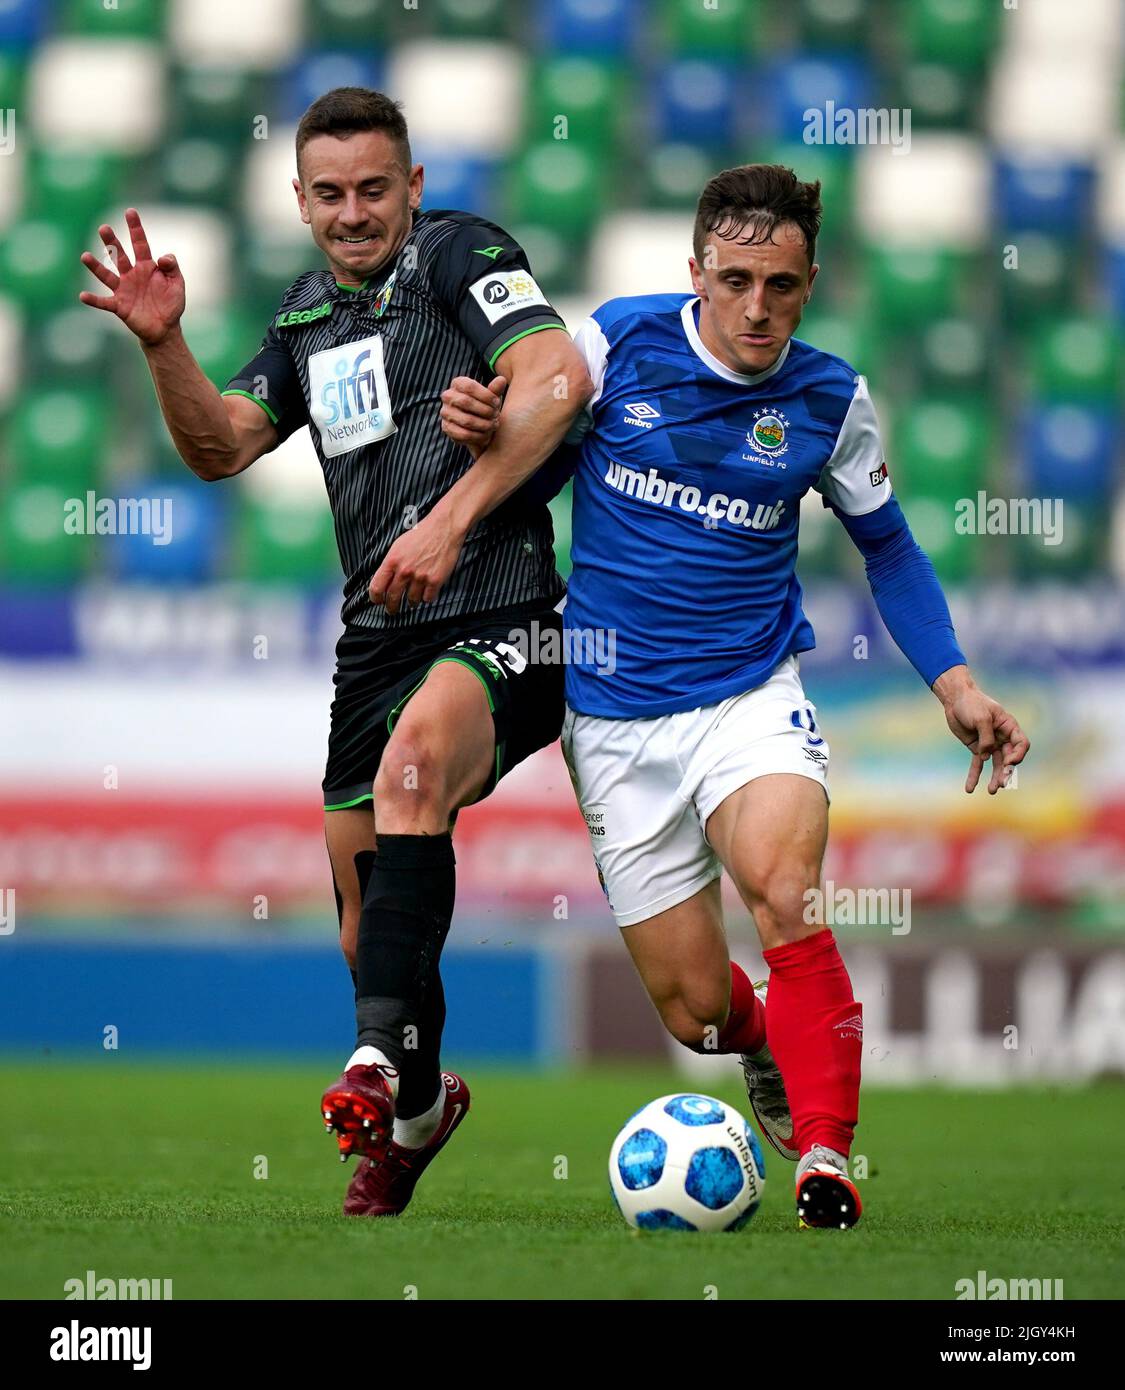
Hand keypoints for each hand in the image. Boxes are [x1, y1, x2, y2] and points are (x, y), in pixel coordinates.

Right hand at [79, 208, 184, 346]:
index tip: (130, 212)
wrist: (165, 329)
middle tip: (103, 228)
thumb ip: (173, 267)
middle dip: (112, 242)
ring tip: (85, 256)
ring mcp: (123, 290)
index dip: (135, 228)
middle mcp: (131, 275)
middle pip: (119, 255)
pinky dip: (94, 300)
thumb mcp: (177, 284)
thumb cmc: (171, 304)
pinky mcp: (119, 306)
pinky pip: (104, 302)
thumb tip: (163, 257)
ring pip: (107, 275)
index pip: (140, 244)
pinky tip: (83, 296)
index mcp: (147, 267)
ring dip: (96, 266)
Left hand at [368, 511, 465, 614]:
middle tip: (392, 610)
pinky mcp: (435, 580)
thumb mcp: (398, 546)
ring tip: (413, 599)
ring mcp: (420, 577)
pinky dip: (427, 597)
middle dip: (391, 607)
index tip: (378, 601)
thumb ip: (390, 564)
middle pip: (393, 598)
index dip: (375, 598)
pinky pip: (428, 598)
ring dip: (412, 602)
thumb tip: (383, 581)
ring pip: (412, 601)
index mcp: (392, 561)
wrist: (443, 528)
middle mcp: (404, 571)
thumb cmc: (421, 535)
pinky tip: (427, 591)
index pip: (377, 587)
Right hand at [440, 375, 505, 458]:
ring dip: (484, 425)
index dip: (486, 395)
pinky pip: (463, 434)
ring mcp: (445, 412)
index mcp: (458, 383)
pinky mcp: (447, 428)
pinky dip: (478, 436)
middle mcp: (448, 396)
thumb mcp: (491, 397)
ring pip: (466, 420)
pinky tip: (486, 435)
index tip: (497, 402)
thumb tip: (502, 380)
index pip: (470, 386)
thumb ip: (496, 389)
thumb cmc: (485, 406)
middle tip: (496, 416)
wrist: (477, 425)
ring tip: (493, 425)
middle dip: (485, 410)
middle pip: (466, 402)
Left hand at [934, 669, 1030, 793]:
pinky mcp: (977, 748)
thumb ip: (986, 737)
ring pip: (996, 764)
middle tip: (1002, 783)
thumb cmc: (971, 704)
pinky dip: (974, 776)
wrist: (954, 700)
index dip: (1018, 755)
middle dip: (1006, 771)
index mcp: (1009, 727)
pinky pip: (978, 764)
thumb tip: (986, 756)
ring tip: (992, 791)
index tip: (1009, 762)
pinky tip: (970, 788)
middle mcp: (1002, 737)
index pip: (1021, 744)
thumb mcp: (980, 718)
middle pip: (1009, 758)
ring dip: (995, 778)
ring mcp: (990, 744)